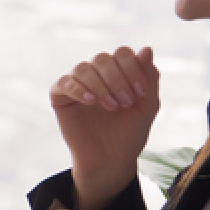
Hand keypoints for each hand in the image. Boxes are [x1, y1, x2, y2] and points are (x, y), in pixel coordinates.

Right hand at [50, 46, 159, 209]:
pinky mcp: (61, 97)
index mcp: (118, 72)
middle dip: (117, 79)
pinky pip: (64, 82)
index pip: (122, 53)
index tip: (140, 94)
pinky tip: (90, 102)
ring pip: (83, 68)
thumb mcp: (147, 106)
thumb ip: (149, 78)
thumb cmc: (129, 134)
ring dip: (100, 85)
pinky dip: (78, 88)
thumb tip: (147, 49)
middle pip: (102, 58)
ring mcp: (78, 84)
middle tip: (125, 103)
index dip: (132, 69)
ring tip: (111, 107)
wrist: (110, 161)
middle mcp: (97, 74)